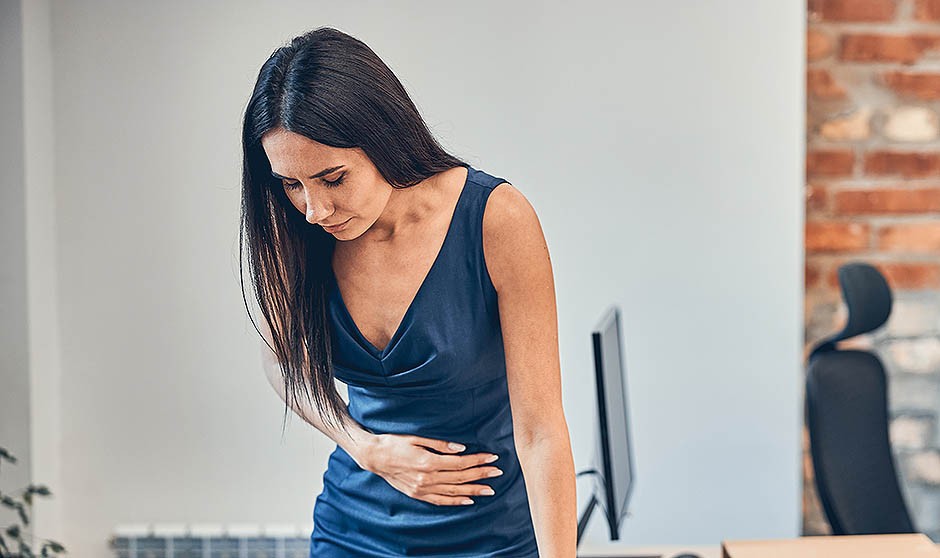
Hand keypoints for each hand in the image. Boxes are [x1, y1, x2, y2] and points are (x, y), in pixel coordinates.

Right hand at [361, 433, 503, 505]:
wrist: (374, 457)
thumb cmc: (394, 443)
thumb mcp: (416, 438)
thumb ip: (440, 444)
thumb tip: (461, 448)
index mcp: (428, 462)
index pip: (460, 463)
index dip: (478, 460)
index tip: (492, 457)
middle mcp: (426, 478)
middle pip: (460, 478)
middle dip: (481, 475)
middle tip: (498, 472)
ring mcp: (422, 489)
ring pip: (453, 491)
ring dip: (473, 490)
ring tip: (489, 490)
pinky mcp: (417, 494)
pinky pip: (440, 501)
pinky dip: (455, 501)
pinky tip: (468, 501)